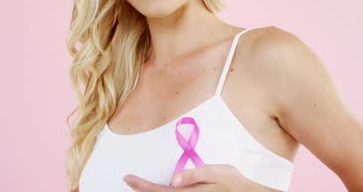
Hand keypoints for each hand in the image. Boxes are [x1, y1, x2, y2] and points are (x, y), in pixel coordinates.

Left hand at [123, 164, 273, 190]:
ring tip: (141, 186)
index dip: (141, 185)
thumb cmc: (234, 183)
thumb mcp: (216, 172)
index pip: (158, 191)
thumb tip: (173, 178)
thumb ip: (194, 175)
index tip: (128, 177)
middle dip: (143, 190)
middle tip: (130, 181)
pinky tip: (162, 191)